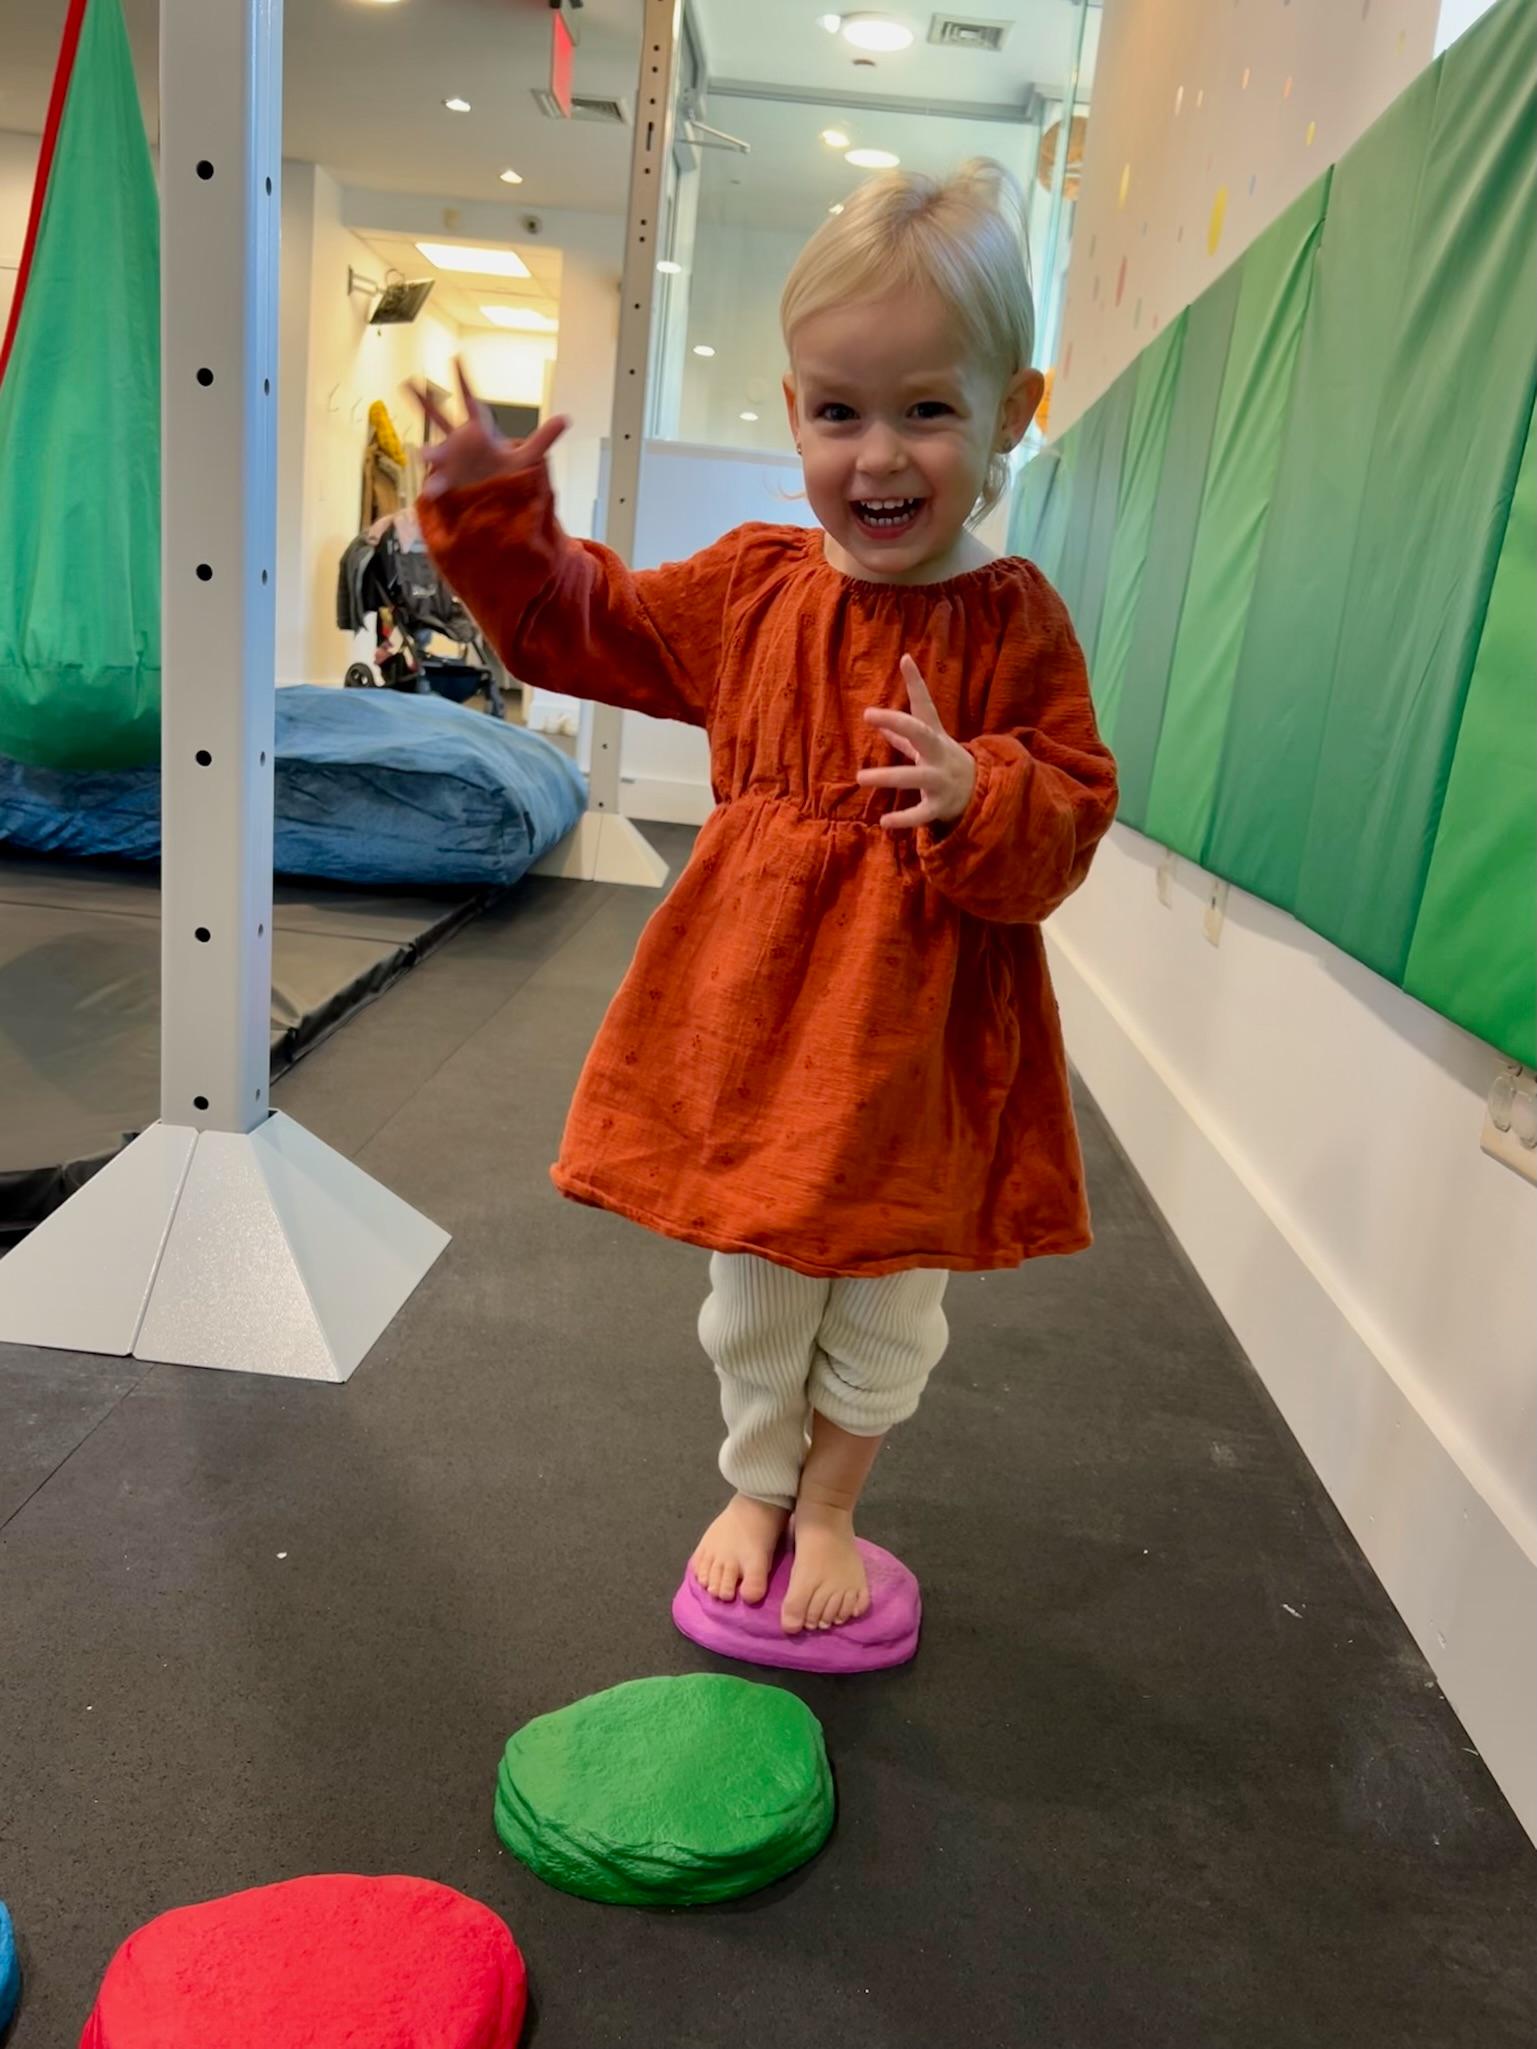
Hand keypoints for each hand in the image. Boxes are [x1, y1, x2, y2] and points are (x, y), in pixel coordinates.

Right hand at [414, 360, 567, 497]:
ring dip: (429, 451)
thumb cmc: (510, 473)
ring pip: (434, 450)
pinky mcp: (447, 481)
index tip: (456, 357)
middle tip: (407, 382)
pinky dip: (433, 485)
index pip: (470, 401)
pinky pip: (437, 482)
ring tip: (423, 453)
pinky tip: (429, 491)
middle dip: (424, 402)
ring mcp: (450, 461)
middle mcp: (459, 442)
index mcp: (479, 430)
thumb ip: (544, 438)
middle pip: (439, 417)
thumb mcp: (529, 457)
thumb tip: (566, 418)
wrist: (497, 496)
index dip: (463, 380)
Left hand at [858, 656, 976, 831]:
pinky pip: (921, 813)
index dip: (916, 682)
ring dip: (888, 777)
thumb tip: (878, 722)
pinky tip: (884, 822)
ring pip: (914, 777)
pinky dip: (903, 819)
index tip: (905, 659)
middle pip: (920, 733)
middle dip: (897, 721)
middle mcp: (938, 754)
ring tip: (861, 778)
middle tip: (870, 713)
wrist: (982, 793)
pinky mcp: (940, 806)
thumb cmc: (945, 762)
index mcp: (934, 736)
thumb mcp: (930, 744)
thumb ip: (902, 735)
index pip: (924, 705)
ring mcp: (940, 779)